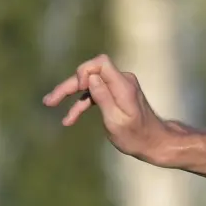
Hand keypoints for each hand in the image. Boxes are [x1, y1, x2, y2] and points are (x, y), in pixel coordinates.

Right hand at [42, 54, 180, 163]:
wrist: (155, 143)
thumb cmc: (137, 137)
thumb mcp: (117, 122)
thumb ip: (104, 98)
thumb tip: (90, 77)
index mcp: (123, 86)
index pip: (101, 62)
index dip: (85, 70)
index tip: (79, 89)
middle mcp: (122, 82)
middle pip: (90, 73)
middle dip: (69, 85)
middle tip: (49, 100)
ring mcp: (119, 87)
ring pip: (89, 84)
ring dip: (70, 94)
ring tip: (49, 103)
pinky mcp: (115, 95)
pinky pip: (95, 95)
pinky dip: (82, 104)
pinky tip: (68, 119)